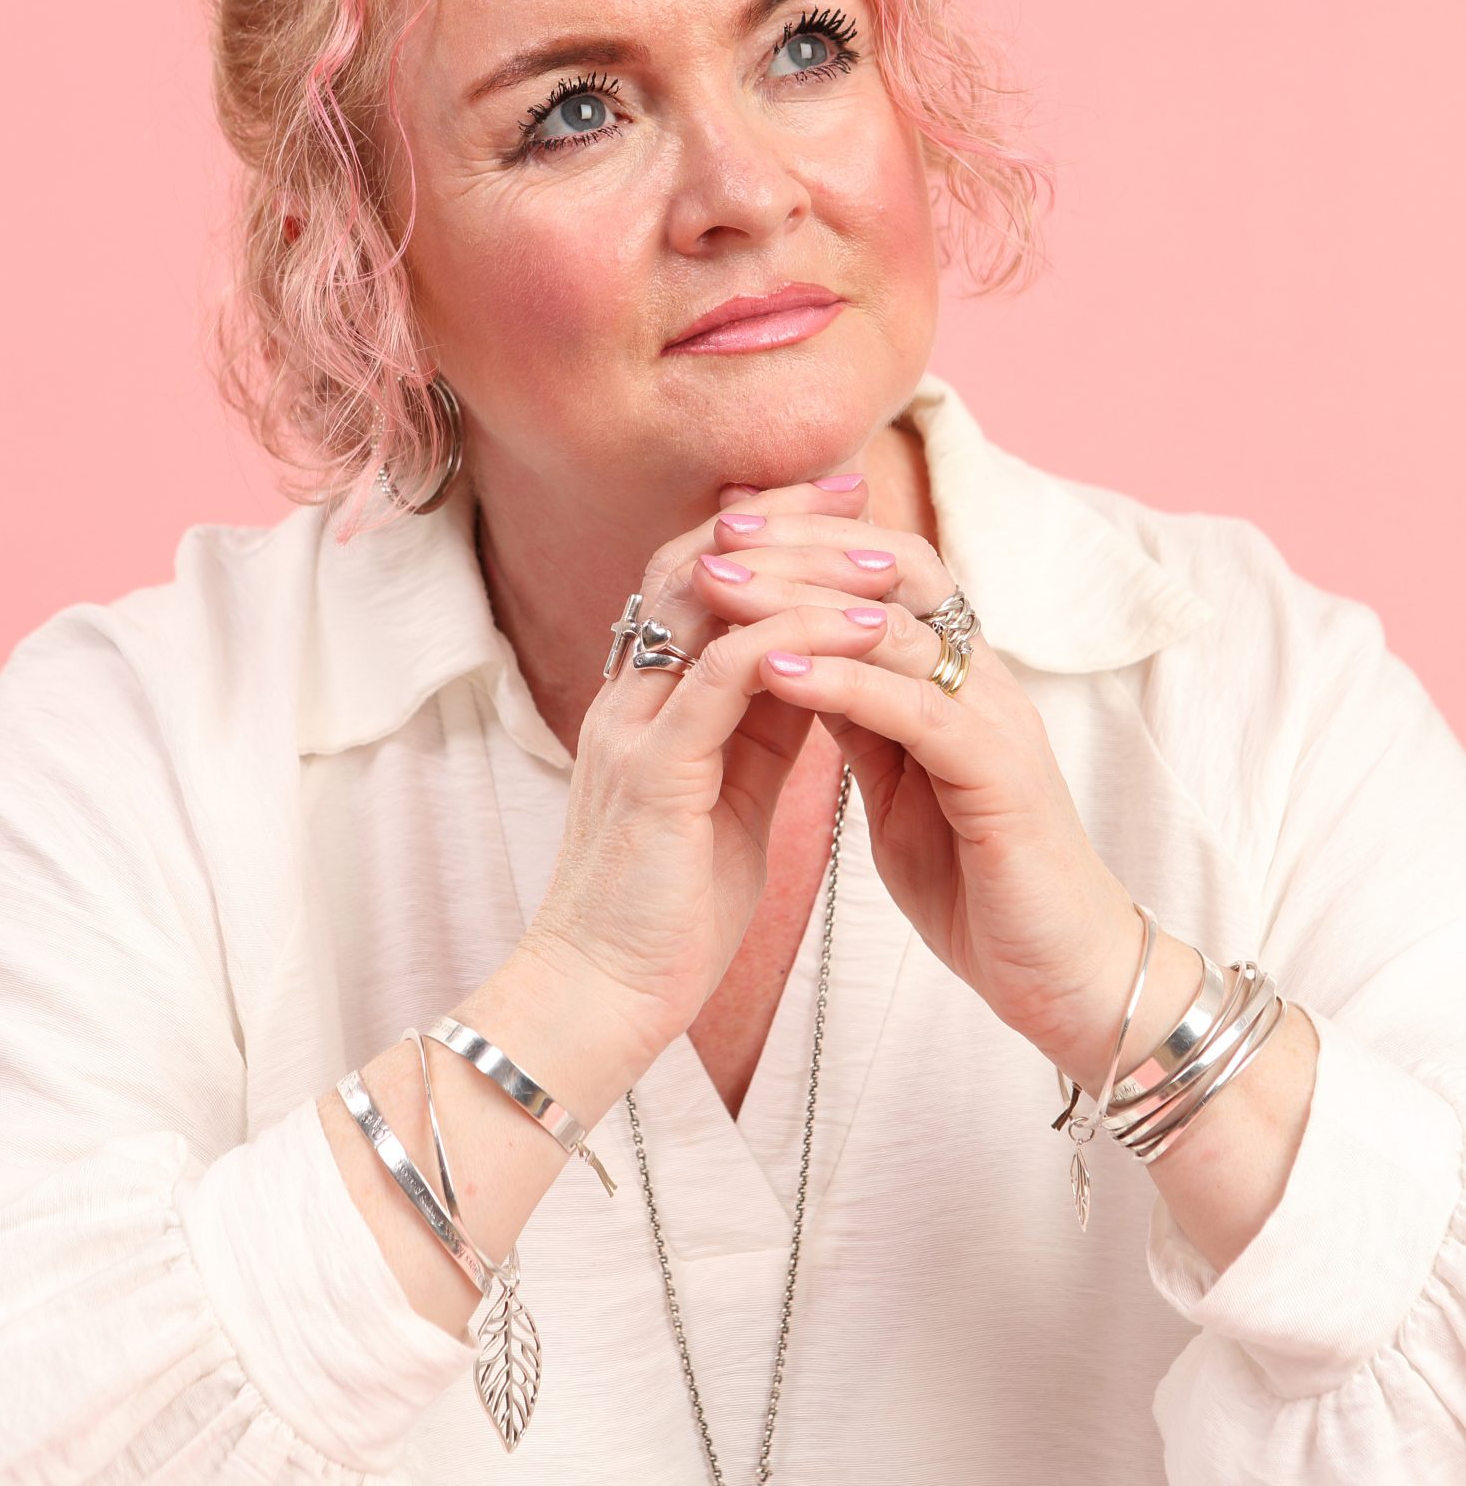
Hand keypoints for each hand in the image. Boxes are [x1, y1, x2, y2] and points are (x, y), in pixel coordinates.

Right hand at [521, 475, 894, 1061]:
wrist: (599, 1000)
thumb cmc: (666, 915)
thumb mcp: (725, 797)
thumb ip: (758, 729)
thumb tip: (817, 673)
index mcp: (641, 700)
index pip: (694, 575)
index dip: (763, 526)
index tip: (838, 499)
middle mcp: (627, 695)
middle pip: (694, 558)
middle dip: (779, 515)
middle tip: (857, 486)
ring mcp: (634, 727)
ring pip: (707, 599)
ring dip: (802, 566)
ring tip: (885, 553)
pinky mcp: (656, 771)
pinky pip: (727, 674)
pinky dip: (797, 637)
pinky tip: (865, 629)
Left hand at [681, 484, 1145, 1060]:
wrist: (1060, 976)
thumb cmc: (979, 885)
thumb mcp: (897, 786)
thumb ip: (861, 720)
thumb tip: (797, 663)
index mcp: (959, 677)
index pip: (885, 570)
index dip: (808, 543)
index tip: (724, 533)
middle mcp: (983, 680)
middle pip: (893, 570)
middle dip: (799, 548)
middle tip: (716, 537)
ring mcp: (997, 720)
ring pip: (896, 627)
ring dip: (799, 603)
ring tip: (723, 591)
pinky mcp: (1000, 774)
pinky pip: (916, 708)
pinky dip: (842, 683)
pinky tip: (775, 672)